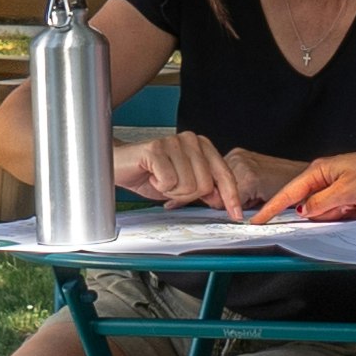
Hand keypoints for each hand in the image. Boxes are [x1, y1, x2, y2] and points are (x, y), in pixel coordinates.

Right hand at [112, 128, 247, 207]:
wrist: (120, 167)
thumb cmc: (150, 174)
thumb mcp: (182, 186)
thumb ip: (203, 189)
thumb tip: (220, 200)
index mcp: (201, 146)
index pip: (224, 174)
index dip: (230, 197)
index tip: (235, 215)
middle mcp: (190, 140)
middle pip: (205, 184)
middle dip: (186, 195)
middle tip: (170, 187)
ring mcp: (173, 142)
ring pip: (188, 185)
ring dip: (171, 191)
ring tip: (159, 180)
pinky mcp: (156, 149)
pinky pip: (169, 182)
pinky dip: (159, 186)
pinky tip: (151, 177)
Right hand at [260, 145, 355, 221]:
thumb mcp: (346, 191)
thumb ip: (320, 203)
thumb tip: (302, 211)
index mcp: (319, 171)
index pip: (289, 192)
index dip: (273, 208)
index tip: (258, 219)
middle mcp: (324, 178)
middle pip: (309, 206)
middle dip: (325, 213)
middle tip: (345, 206)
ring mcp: (335, 187)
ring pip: (324, 212)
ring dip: (339, 213)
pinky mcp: (346, 195)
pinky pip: (338, 212)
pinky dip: (348, 212)